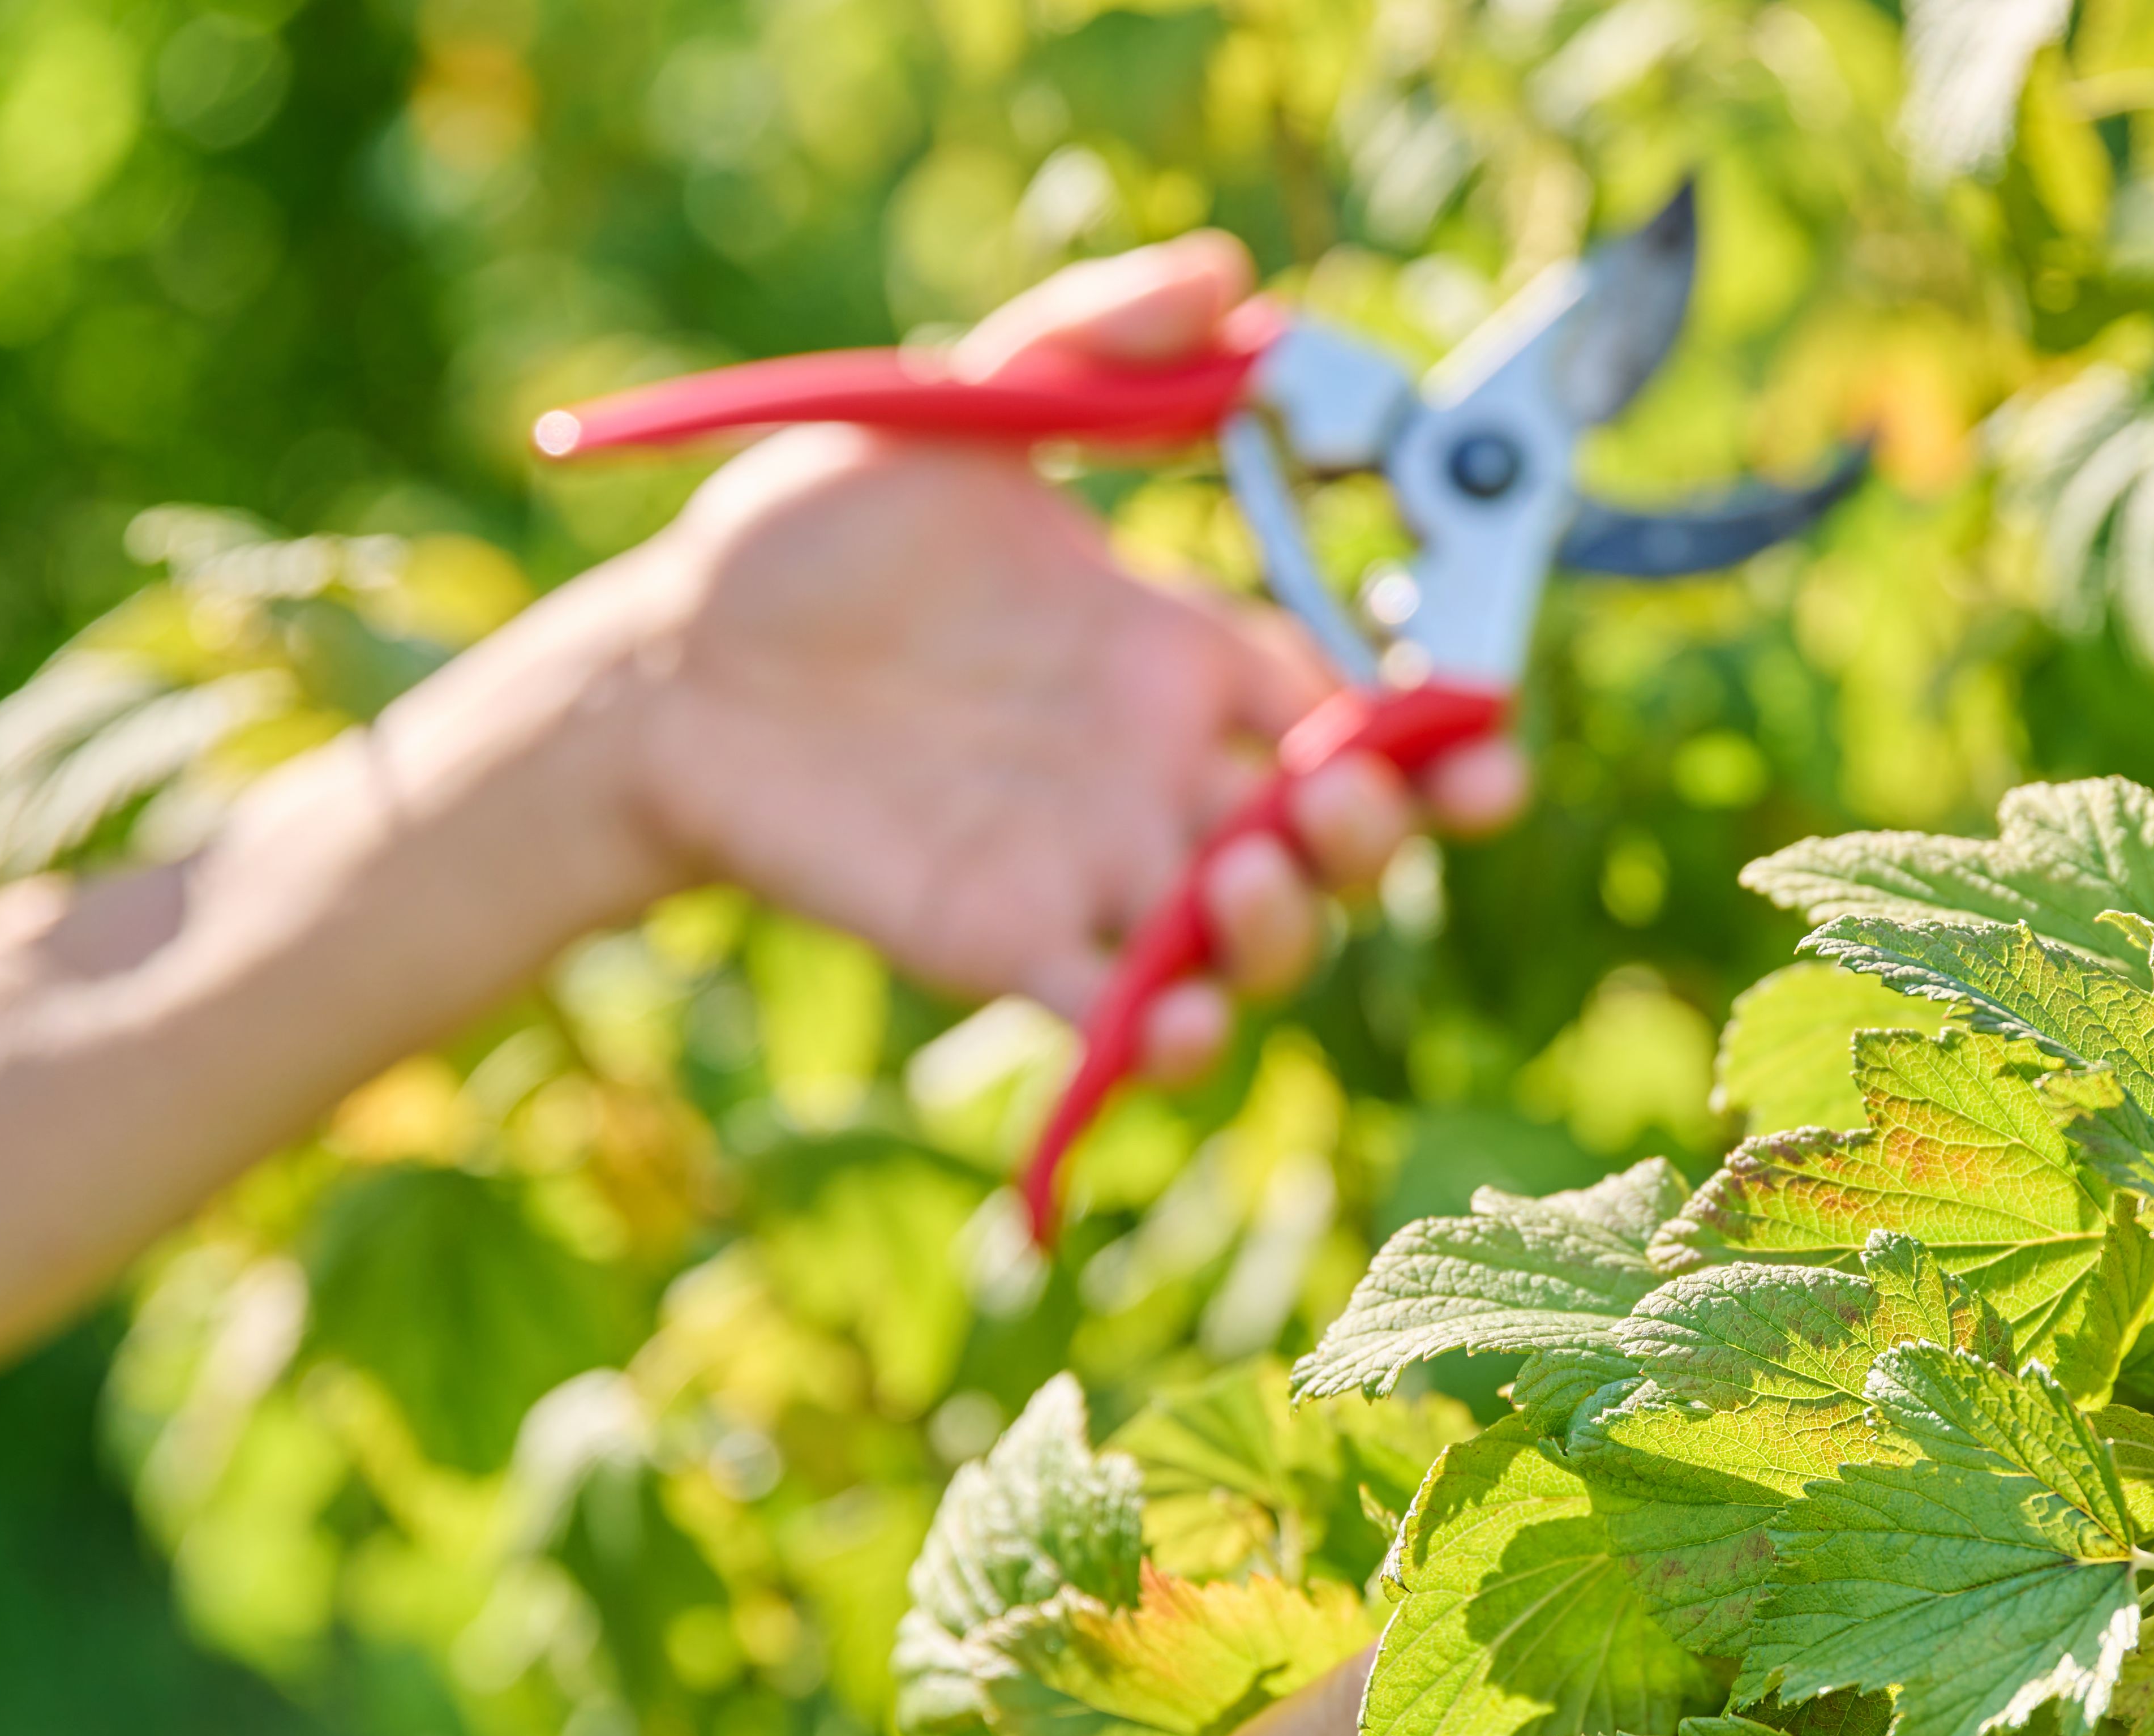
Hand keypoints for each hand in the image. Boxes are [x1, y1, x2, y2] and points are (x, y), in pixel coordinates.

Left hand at [618, 233, 1528, 1080]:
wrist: (675, 662)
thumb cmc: (814, 536)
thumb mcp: (958, 409)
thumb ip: (1093, 341)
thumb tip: (1228, 278)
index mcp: (1176, 656)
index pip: (1347, 705)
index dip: (1432, 730)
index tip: (1478, 732)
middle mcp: (1160, 773)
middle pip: (1329, 835)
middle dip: (1377, 832)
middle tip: (1345, 799)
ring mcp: (1096, 868)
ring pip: (1251, 936)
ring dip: (1289, 932)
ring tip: (1251, 888)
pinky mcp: (1007, 942)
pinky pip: (1115, 1013)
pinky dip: (1164, 1038)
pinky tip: (1173, 1020)